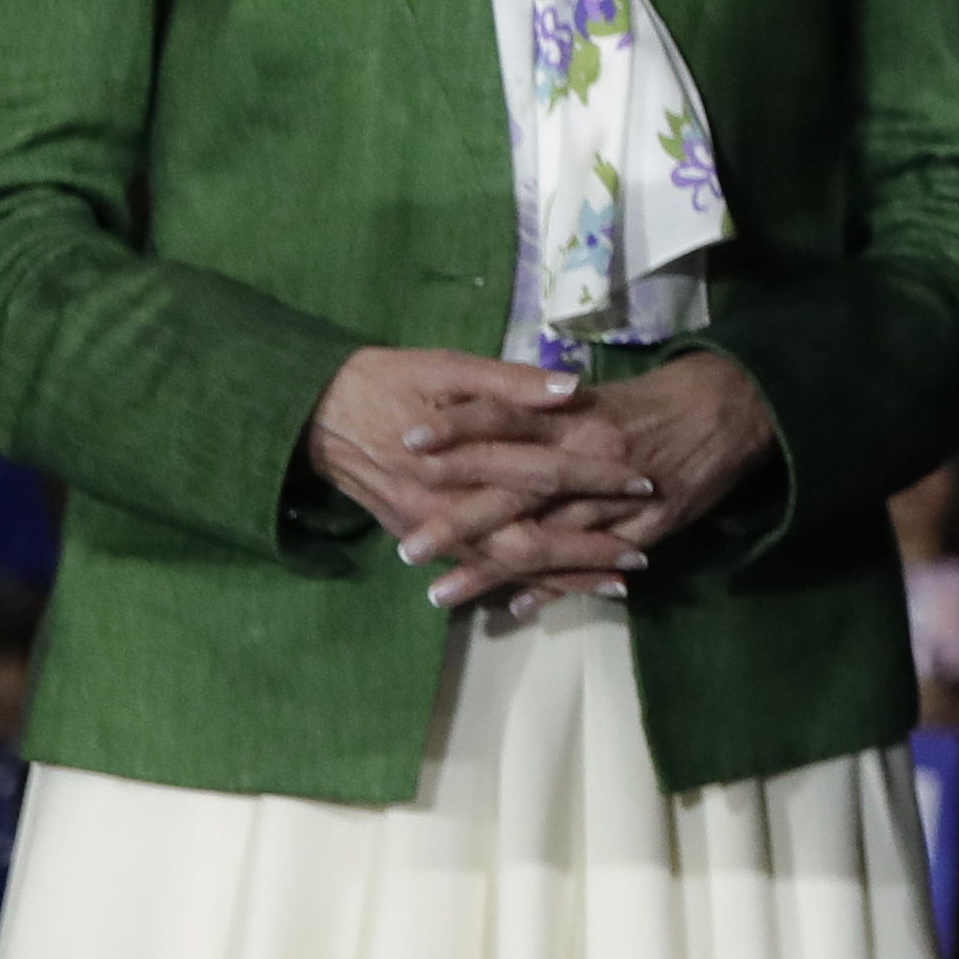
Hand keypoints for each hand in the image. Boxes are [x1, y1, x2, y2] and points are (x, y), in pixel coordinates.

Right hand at [309, 349, 648, 610]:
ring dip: (560, 577)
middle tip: (641, 555)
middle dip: (587, 550)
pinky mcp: (417, 538)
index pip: (545, 473)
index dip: (597, 479)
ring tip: (613, 584)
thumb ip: (510, 382)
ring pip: (503, 567)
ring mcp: (429, 530)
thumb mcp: (448, 367)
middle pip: (529, 540)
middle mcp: (446, 506)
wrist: (314, 414)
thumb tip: (573, 389)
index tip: (645, 483)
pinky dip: (515, 585)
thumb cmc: (387, 381)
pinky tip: (549, 591)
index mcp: (462, 456)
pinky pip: (474, 570)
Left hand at [404, 356, 777, 615]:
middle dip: (459, 520)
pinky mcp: (651, 524)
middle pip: (517, 490)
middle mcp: (592, 456)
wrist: (736, 405)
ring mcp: (621, 497)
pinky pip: (597, 560)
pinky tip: (517, 604)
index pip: (506, 419)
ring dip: (494, 568)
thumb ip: (544, 406)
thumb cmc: (656, 398)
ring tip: (440, 594)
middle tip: (407, 547)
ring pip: (550, 536)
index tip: (407, 445)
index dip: (459, 430)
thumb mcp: (598, 391)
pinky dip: (558, 583)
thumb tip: (481, 413)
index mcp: (578, 414)